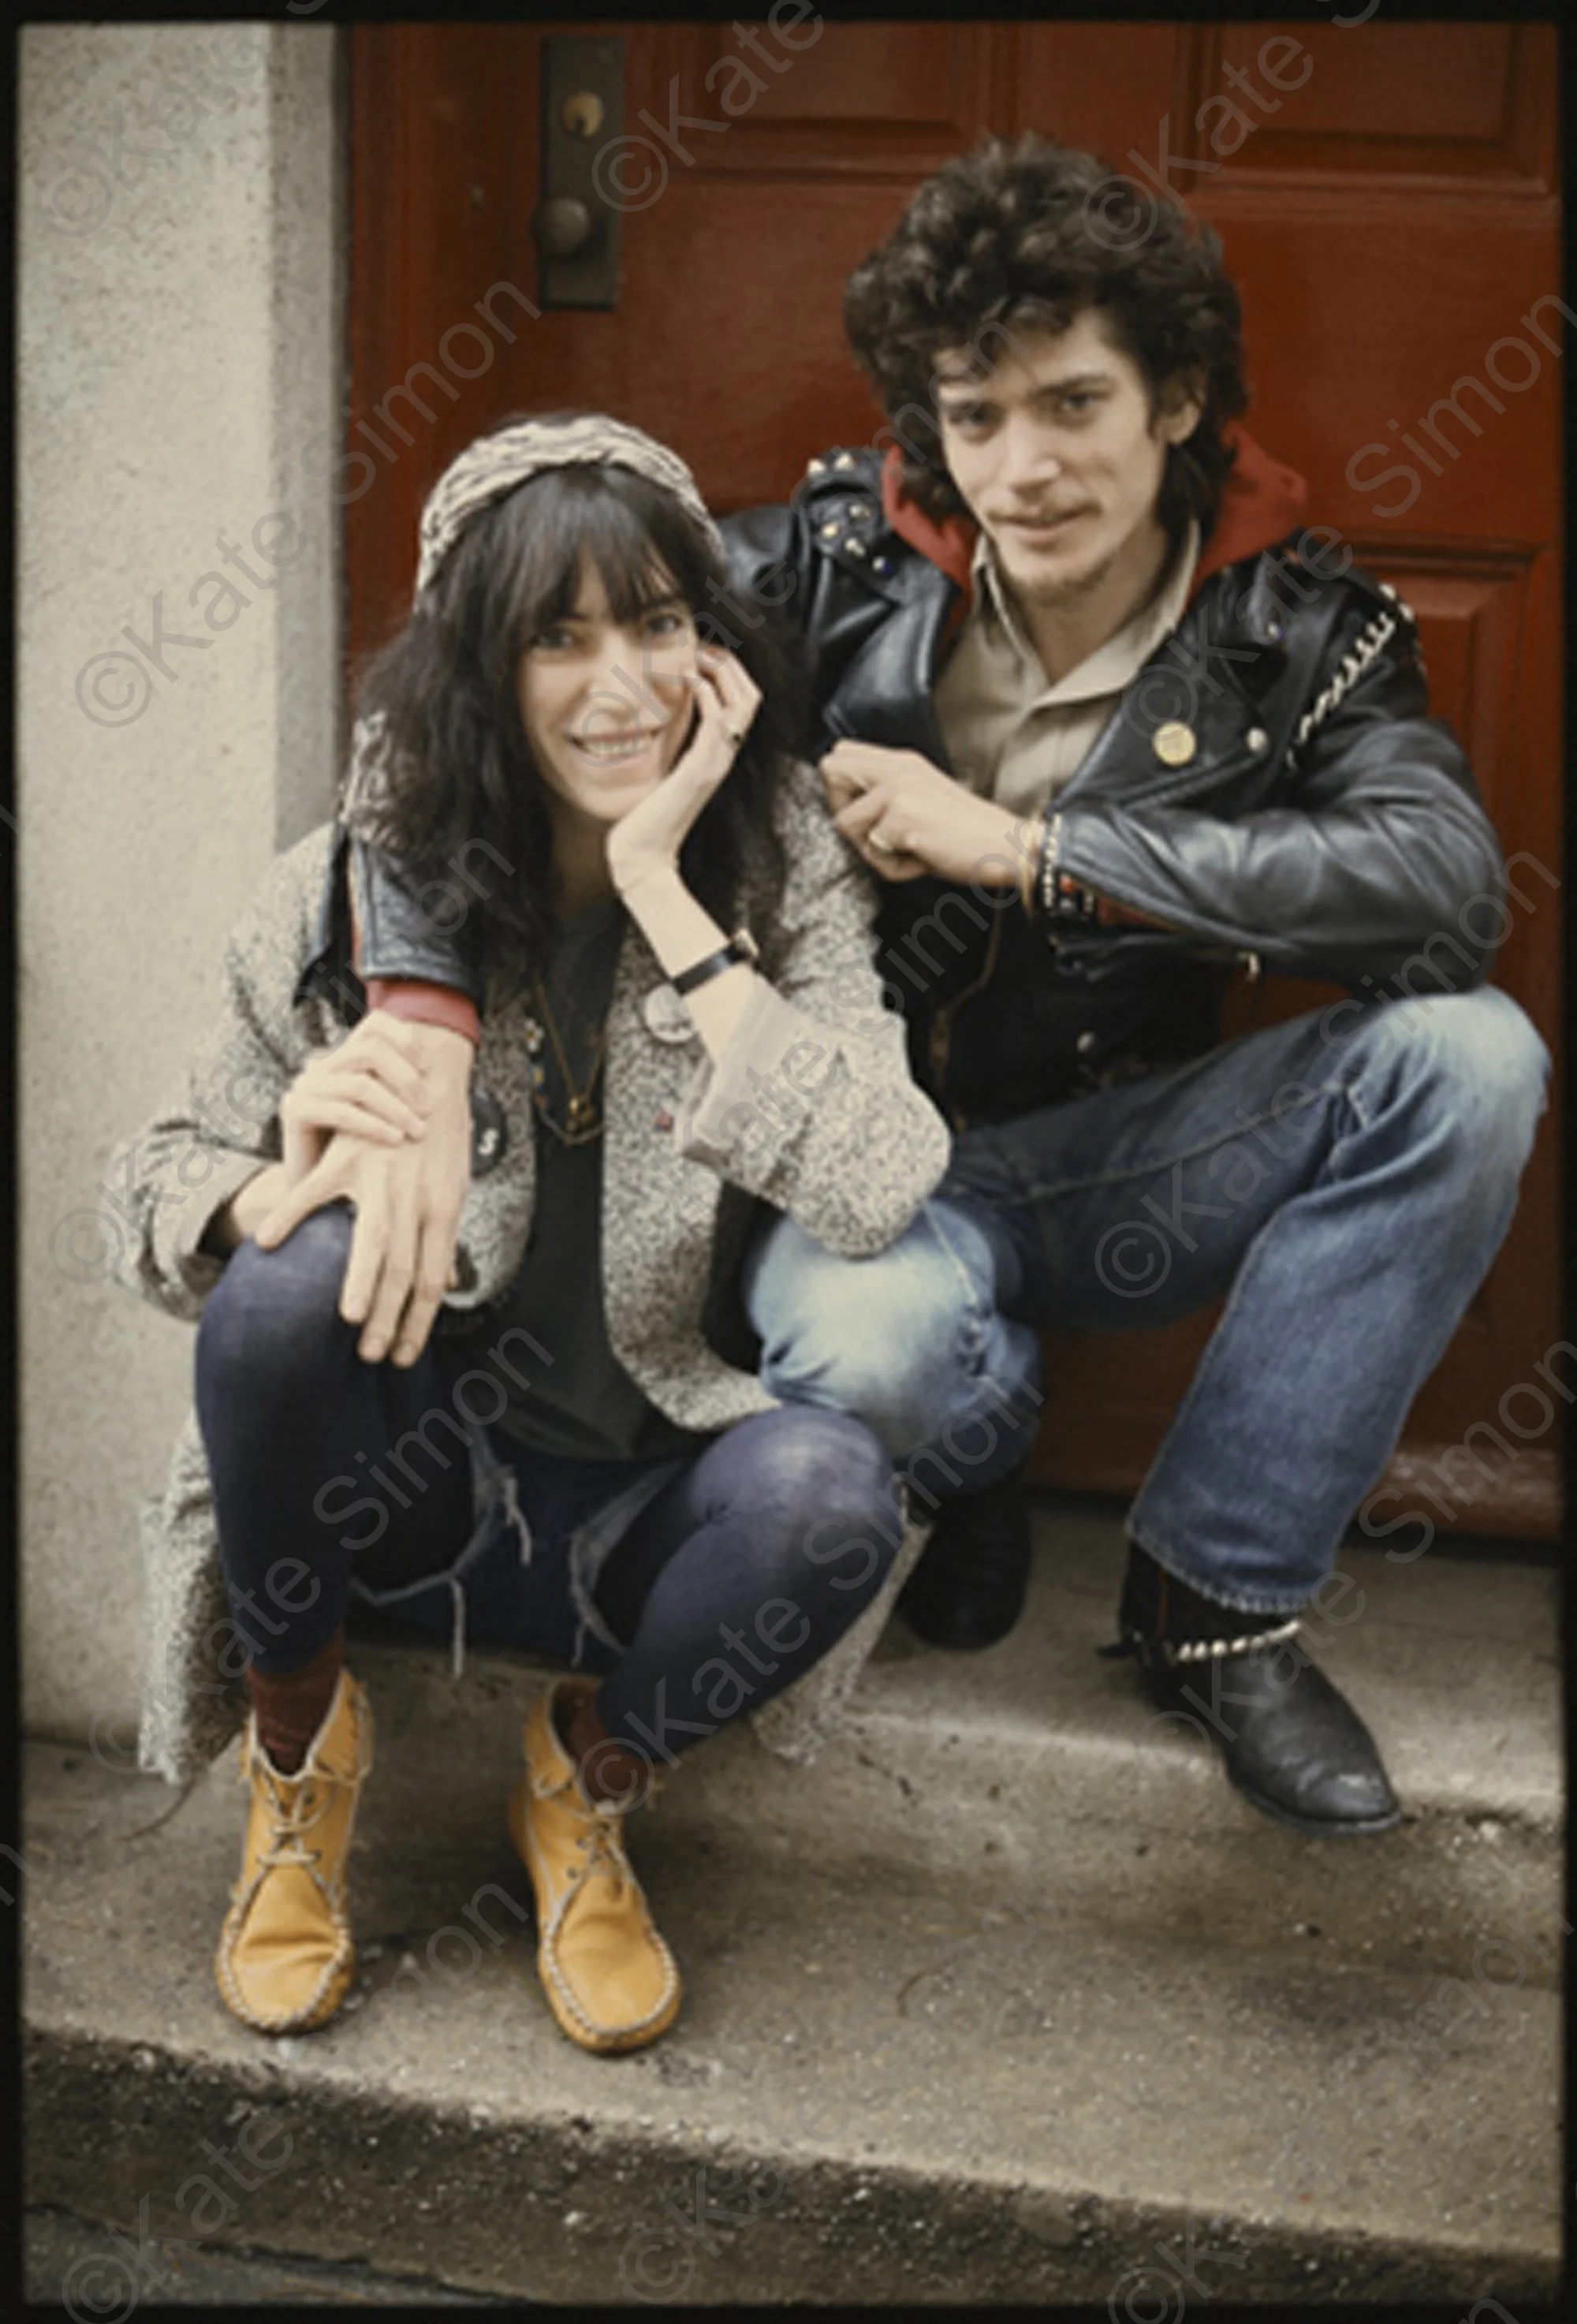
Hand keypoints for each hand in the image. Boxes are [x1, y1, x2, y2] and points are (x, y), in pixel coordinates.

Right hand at [256, 1017, 475, 1364]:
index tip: (402, 1357)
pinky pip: (315, 1193)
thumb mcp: (450, 1188)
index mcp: (443, 1211)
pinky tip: (268, 1244)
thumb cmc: (440, 1137)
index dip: (417, 1324)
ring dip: (357, 1288)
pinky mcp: (351, 1156)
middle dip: (388, 1321)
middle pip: (406, 1274)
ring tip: (342, 1322)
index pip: (432, 1282)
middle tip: (371, 1357)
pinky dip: (290, 1217)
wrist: (433, 1071)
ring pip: (374, 1246)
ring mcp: (385, 1179)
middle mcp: (420, 1200)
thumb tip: (443, 1285)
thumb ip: (440, 1237)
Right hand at [273, 1011, 434, 1188]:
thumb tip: (448, 1084)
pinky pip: (340, 1111)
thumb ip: (404, 1095)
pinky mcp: (295, 1110)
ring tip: (418, 1131)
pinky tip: (394, 1139)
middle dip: (406, 1078)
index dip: (406, 1039)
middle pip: (370, 1049)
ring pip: (359, 1083)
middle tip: (429, 1109)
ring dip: (396, 1107)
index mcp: (345, 1059)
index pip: (375, 1025)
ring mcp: (306, 1086)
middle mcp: (323, 1065)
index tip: (430, 1069)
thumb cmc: (359, 1155)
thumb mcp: (385, 1116)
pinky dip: (373, 1125)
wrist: (315, 1190)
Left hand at [606, 646, 761, 894]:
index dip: (728, 672)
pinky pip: (717, 722)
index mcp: (717, 756)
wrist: (643, 857)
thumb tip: (657, 714)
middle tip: (700, 647)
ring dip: (721, 671)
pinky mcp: (700, 770)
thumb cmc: (645, 818)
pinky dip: (706, 693)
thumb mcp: (661, 769)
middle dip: (729, 663)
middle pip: (752, 696)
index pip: (744, 703)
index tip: (699, 654)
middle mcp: (723, 757)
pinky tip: (685, 680)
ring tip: (695, 656)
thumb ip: (669, 744)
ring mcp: (716, 763)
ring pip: (744, 704)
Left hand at [820, 742, 1021, 886]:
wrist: (1005, 845)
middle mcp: (897, 768)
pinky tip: (921, 857)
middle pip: (831, 772)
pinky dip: (893, 867)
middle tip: (879, 831)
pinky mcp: (902, 819)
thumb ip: (887, 791)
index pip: (841, 752)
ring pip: (846, 823)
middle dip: (844, 811)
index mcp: (902, 761)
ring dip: (873, 848)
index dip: (841, 787)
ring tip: (910, 848)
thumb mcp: (923, 796)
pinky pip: (872, 852)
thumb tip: (846, 804)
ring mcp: (898, 791)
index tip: (867, 812)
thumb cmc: (967, 832)